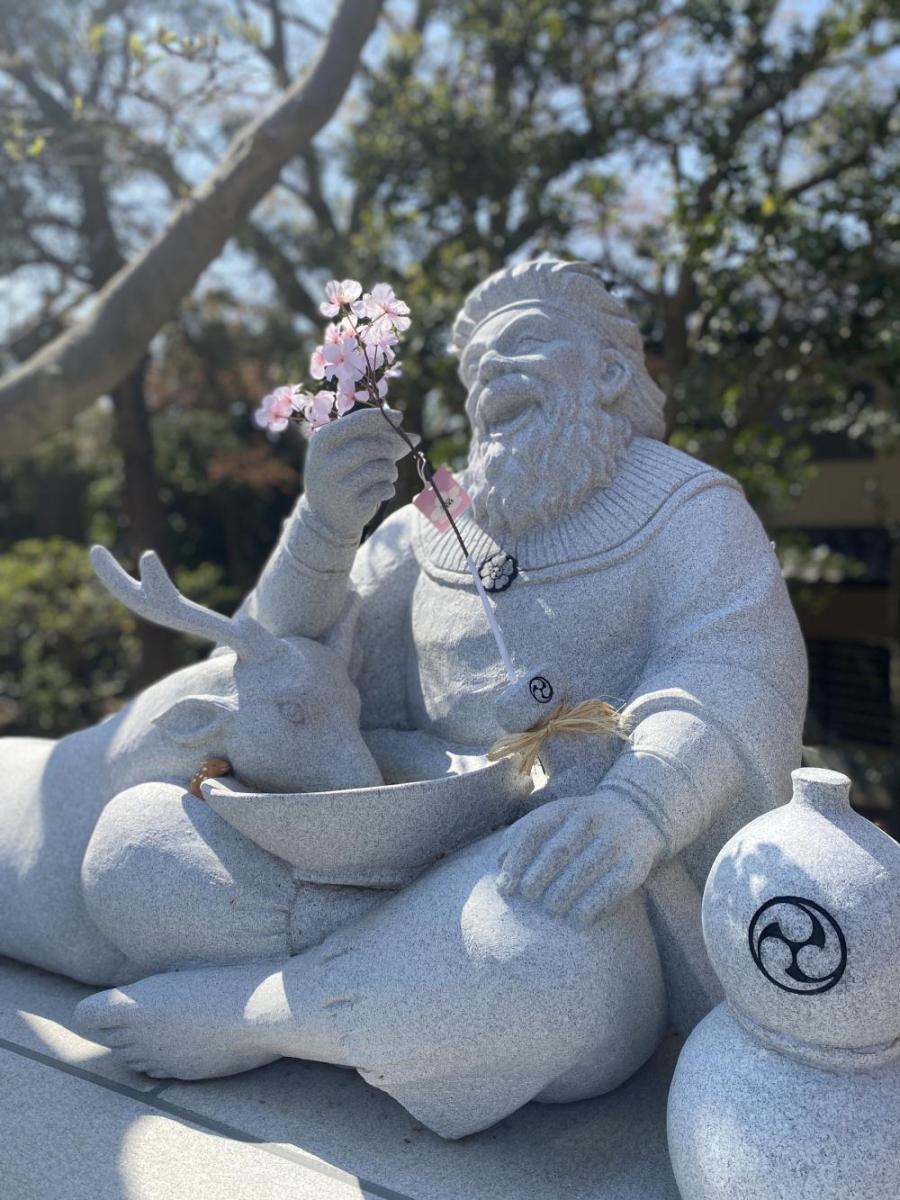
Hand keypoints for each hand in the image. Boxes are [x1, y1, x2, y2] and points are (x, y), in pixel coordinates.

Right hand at [303, 406, 417, 540]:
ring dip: (391, 470)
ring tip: (384, 475)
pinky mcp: (353, 507)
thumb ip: (379, 440)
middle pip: (374, 446)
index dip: (384, 418)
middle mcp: (327, 463)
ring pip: (384, 467)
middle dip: (390, 449)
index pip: (359, 421)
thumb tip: (414, 437)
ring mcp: (339, 487)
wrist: (323, 516)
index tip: (399, 417)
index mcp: (323, 441)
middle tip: (392, 456)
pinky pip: (385, 488)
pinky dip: (388, 488)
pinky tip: (378, 492)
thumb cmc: (343, 475)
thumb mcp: (350, 452)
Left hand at [496, 791, 665, 926]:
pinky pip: (606, 891)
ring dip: (559, 897)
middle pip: (556, 853)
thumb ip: (523, 835)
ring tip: (551, 908)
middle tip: (530, 898)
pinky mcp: (631, 867)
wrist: (637, 814)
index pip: (532, 833)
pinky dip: (587, 909)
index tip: (504, 888)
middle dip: (536, 881)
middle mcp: (588, 822)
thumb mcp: (553, 818)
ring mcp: (612, 843)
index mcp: (564, 809)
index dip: (515, 862)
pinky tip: (576, 919)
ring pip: (580, 873)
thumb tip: (498, 863)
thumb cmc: (581, 824)